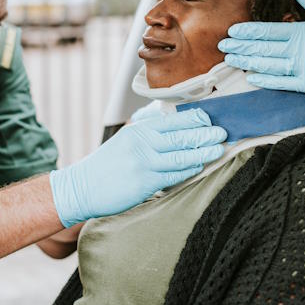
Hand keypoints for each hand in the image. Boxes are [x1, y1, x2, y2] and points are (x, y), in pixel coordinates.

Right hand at [49, 109, 226, 226]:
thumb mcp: (126, 138)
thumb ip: (148, 129)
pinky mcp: (144, 182)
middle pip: (180, 136)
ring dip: (202, 152)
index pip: (173, 120)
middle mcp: (142, 142)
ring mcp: (143, 162)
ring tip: (219, 149)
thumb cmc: (108, 164)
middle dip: (205, 134)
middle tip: (223, 132)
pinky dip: (188, 170)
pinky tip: (199, 166)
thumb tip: (169, 118)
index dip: (195, 118)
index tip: (211, 118)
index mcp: (139, 129)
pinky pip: (172, 175)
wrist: (82, 187)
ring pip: (180, 155)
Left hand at [218, 0, 304, 128]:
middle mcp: (297, 50)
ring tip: (230, 59)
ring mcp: (300, 68)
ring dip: (246, 61)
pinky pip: (280, 82)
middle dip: (240, 46)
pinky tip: (251, 77)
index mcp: (302, 32)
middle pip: (262, 47)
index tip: (232, 30)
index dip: (248, 30)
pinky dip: (264, 80)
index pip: (268, 30)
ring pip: (266, 64)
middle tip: (222, 45)